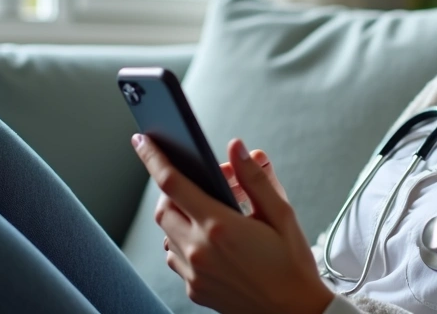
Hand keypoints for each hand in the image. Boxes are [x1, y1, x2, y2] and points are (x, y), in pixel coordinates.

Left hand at [132, 134, 333, 313]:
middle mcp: (200, 250)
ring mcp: (194, 273)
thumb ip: (255, 179)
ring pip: (167, 233)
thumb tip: (238, 148)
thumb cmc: (292, 263)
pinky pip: (174, 257)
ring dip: (179, 216)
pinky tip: (208, 240)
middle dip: (173, 189)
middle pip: (164, 208)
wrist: (294, 312)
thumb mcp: (281, 214)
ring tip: (209, 213)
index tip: (142, 140)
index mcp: (220, 226)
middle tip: (199, 184)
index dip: (153, 158)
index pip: (173, 183)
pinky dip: (182, 242)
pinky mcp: (194, 290)